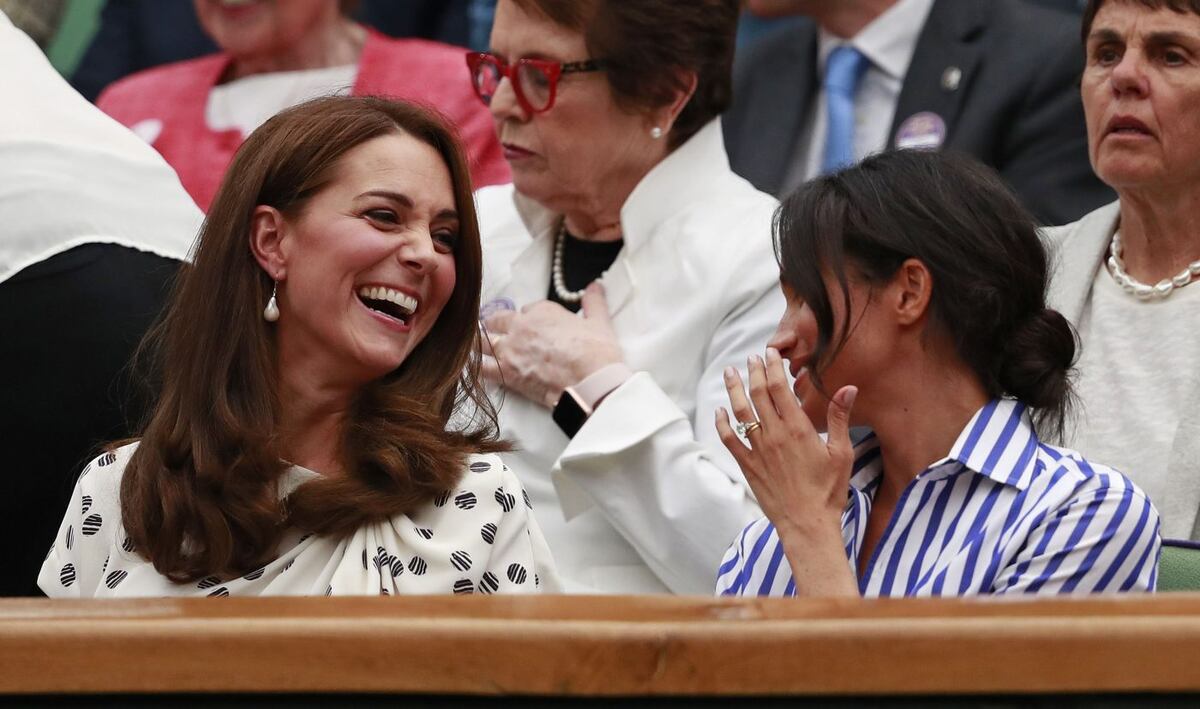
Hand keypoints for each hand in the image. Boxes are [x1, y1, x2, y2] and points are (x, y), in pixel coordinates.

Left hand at [481, 283, 623, 407]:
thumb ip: (594, 302)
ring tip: (479, 347)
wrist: (591, 382)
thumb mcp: (599, 322)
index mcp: (543, 312)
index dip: (527, 317)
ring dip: (482, 344)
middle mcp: (522, 327)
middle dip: (495, 324)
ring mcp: (511, 350)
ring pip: (484, 342)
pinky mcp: (506, 374)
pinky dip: (477, 368)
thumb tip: (595, 287)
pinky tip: (475, 369)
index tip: (530, 325)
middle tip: (494, 329)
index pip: (526, 309)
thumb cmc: (597, 352)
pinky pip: (482, 369)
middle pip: (497, 321)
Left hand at [715, 348, 856, 540]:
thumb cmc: (828, 491)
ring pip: (741, 413)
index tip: (769, 353)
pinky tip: (719, 411)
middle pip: (758, 395)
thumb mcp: (842, 453)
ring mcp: (758, 450)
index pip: (779, 388)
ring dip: (734, 390)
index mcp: (797, 428)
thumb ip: (840, 418)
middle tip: (751, 357)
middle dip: (753, 372)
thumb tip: (849, 388)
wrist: (807, 524)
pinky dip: (722, 423)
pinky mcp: (748, 466)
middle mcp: (773, 435)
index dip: (772, 367)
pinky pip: (729, 440)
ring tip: (729, 373)